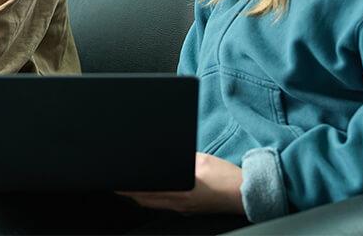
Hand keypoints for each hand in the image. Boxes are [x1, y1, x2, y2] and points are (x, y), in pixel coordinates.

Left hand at [119, 153, 245, 214]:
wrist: (245, 193)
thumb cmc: (227, 178)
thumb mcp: (202, 161)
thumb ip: (181, 158)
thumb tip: (165, 153)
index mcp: (181, 192)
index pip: (147, 192)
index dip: (130, 188)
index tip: (118, 182)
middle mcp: (179, 203)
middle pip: (146, 201)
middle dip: (129, 193)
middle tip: (117, 184)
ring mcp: (184, 209)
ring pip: (154, 205)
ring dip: (140, 197)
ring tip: (129, 188)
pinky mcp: (189, 209)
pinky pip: (164, 206)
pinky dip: (153, 200)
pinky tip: (152, 193)